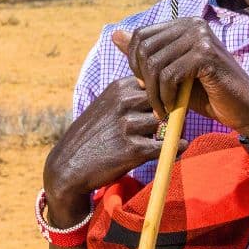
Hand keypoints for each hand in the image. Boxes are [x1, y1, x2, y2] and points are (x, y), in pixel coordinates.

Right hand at [42, 76, 186, 225]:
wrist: (69, 165)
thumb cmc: (93, 134)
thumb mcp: (106, 104)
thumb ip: (130, 94)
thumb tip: (163, 87)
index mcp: (119, 88)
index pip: (156, 82)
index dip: (166, 95)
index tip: (171, 105)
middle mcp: (122, 103)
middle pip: (165, 100)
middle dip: (173, 112)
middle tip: (178, 122)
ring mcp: (127, 125)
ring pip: (165, 123)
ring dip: (172, 132)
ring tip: (172, 138)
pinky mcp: (133, 149)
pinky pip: (166, 146)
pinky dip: (176, 148)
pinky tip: (177, 149)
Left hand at [111, 19, 248, 138]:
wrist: (244, 110)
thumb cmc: (209, 94)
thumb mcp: (171, 74)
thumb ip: (145, 55)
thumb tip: (114, 34)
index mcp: (184, 25)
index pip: (141, 36)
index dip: (135, 64)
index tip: (146, 86)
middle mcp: (193, 24)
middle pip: (144, 48)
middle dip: (144, 80)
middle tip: (154, 102)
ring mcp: (201, 37)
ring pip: (155, 64)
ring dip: (154, 93)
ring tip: (163, 109)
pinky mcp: (206, 54)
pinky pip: (170, 75)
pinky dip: (166, 96)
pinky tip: (173, 108)